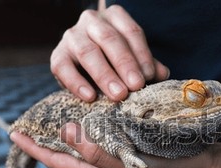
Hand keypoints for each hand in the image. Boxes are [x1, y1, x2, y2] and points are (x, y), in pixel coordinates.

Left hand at [10, 123, 218, 167]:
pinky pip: (100, 142)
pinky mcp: (127, 155)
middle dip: (48, 140)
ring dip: (67, 133)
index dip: (36, 148)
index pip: (59, 162)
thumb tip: (67, 133)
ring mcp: (116, 165)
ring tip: (53, 116)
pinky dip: (90, 129)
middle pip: (67, 156)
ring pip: (83, 148)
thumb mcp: (133, 164)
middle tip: (32, 122)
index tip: (16, 132)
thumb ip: (100, 152)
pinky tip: (90, 115)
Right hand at [50, 5, 169, 101]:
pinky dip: (77, 83)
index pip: (131, 32)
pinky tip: (90, 97)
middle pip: (110, 39)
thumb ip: (147, 65)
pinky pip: (64, 67)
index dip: (142, 54)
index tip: (150, 76)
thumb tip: (163, 74)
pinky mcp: (58, 55)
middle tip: (136, 86)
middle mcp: (91, 21)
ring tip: (118, 95)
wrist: (85, 66)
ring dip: (104, 75)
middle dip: (125, 64)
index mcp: (114, 17)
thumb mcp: (133, 59)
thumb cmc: (115, 61)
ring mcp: (72, 36)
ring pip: (88, 52)